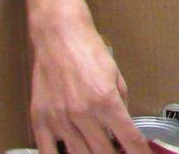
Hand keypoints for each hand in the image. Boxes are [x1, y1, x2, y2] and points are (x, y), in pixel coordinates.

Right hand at [28, 8, 146, 153]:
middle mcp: (83, 113)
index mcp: (106, 101)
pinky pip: (48, 152)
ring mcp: (59, 119)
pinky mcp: (40, 120)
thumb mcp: (116, 75)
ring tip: (100, 152)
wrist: (60, 36)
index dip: (138, 151)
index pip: (128, 137)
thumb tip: (123, 125)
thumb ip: (121, 102)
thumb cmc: (89, 51)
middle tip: (120, 153)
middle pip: (103, 152)